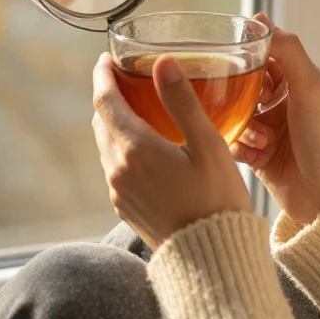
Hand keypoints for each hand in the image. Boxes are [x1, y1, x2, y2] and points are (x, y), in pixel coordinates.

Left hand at [92, 52, 250, 250]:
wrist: (212, 260)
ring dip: (114, 123)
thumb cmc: (217, 200)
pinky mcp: (125, 207)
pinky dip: (122, 147)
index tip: (107, 58)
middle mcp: (118, 169)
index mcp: (135, 149)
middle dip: (109, 96)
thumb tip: (162, 63)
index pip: (105, 100)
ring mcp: (119, 191)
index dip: (102, 75)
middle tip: (125, 77)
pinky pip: (115, 167)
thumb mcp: (209, 145)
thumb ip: (183, 101)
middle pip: (101, 121)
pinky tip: (146, 146)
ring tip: (137, 108)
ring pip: (106, 145)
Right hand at [231, 17, 319, 226]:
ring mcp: (268, 129)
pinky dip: (239, 145)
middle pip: (242, 86)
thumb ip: (287, 50)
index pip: (263, 57)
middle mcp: (281, 103)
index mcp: (296, 83)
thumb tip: (260, 19)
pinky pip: (231, 141)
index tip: (232, 60)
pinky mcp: (256, 155)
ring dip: (243, 125)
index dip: (247, 58)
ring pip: (233, 114)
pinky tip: (254, 154)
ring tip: (261, 139)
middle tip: (246, 105)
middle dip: (238, 95)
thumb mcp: (310, 86)